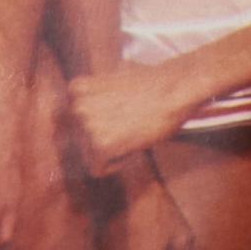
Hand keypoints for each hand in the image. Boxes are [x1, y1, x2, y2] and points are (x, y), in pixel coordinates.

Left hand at [69, 60, 197, 172]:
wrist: (175, 89)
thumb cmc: (154, 85)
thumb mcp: (114, 81)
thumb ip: (95, 97)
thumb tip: (89, 116)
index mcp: (76, 89)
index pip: (75, 122)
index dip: (100, 123)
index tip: (120, 116)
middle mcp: (76, 107)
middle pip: (80, 140)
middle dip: (103, 138)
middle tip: (129, 125)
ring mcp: (87, 126)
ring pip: (90, 155)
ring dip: (112, 150)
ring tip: (133, 131)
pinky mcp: (100, 145)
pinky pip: (100, 168)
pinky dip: (118, 162)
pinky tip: (133, 143)